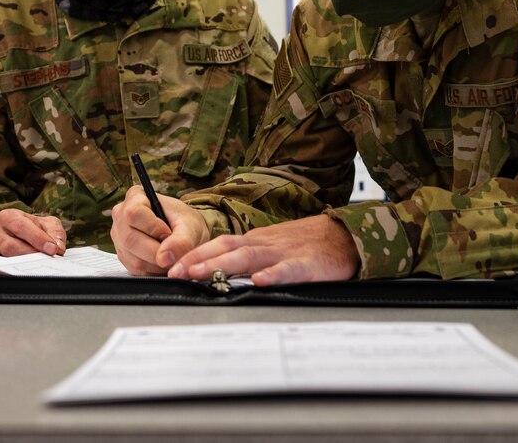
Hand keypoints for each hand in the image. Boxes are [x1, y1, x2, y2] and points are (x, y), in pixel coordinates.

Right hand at [0, 209, 65, 272]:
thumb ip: (55, 232)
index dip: (37, 238)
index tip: (52, 249)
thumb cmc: (33, 229)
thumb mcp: (47, 225)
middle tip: (44, 261)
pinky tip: (11, 276)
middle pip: (10, 245)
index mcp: (9, 217)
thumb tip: (57, 247)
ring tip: (33, 270)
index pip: (21, 226)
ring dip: (17, 265)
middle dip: (29, 254)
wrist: (18, 236)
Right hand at [110, 185, 210, 274]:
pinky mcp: (122, 254)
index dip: (152, 228)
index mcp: (135, 196)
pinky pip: (135, 269)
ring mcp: (119, 236)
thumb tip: (164, 258)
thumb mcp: (189, 227)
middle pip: (130, 239)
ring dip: (157, 263)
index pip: (133, 213)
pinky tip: (162, 261)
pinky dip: (153, 269)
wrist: (185, 234)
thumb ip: (180, 241)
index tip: (168, 233)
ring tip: (171, 255)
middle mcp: (121, 215)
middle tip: (174, 251)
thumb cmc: (185, 223)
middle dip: (157, 251)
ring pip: (133, 258)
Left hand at [168, 215, 359, 285]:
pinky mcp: (307, 265)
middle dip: (199, 260)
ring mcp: (285, 253)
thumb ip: (249, 258)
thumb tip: (217, 272)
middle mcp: (265, 244)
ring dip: (223, 265)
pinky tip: (260, 281)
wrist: (344, 235)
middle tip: (176, 272)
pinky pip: (288, 270)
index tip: (173, 268)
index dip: (196, 254)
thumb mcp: (273, 246)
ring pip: (250, 257)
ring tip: (202, 274)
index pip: (220, 245)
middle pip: (227, 249)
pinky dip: (273, 274)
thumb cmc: (306, 244)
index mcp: (257, 241)